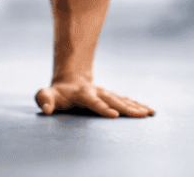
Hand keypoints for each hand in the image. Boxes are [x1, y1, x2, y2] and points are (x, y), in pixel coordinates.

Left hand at [36, 77, 153, 117]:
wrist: (71, 79)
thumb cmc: (57, 93)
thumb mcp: (46, 94)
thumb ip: (44, 100)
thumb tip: (46, 110)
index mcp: (83, 94)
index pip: (94, 102)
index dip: (103, 109)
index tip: (114, 116)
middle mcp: (98, 92)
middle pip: (114, 101)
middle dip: (128, 108)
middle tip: (141, 115)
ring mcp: (106, 93)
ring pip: (123, 100)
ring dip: (136, 107)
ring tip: (149, 113)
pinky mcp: (112, 96)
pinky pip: (126, 100)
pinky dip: (138, 105)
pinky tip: (149, 111)